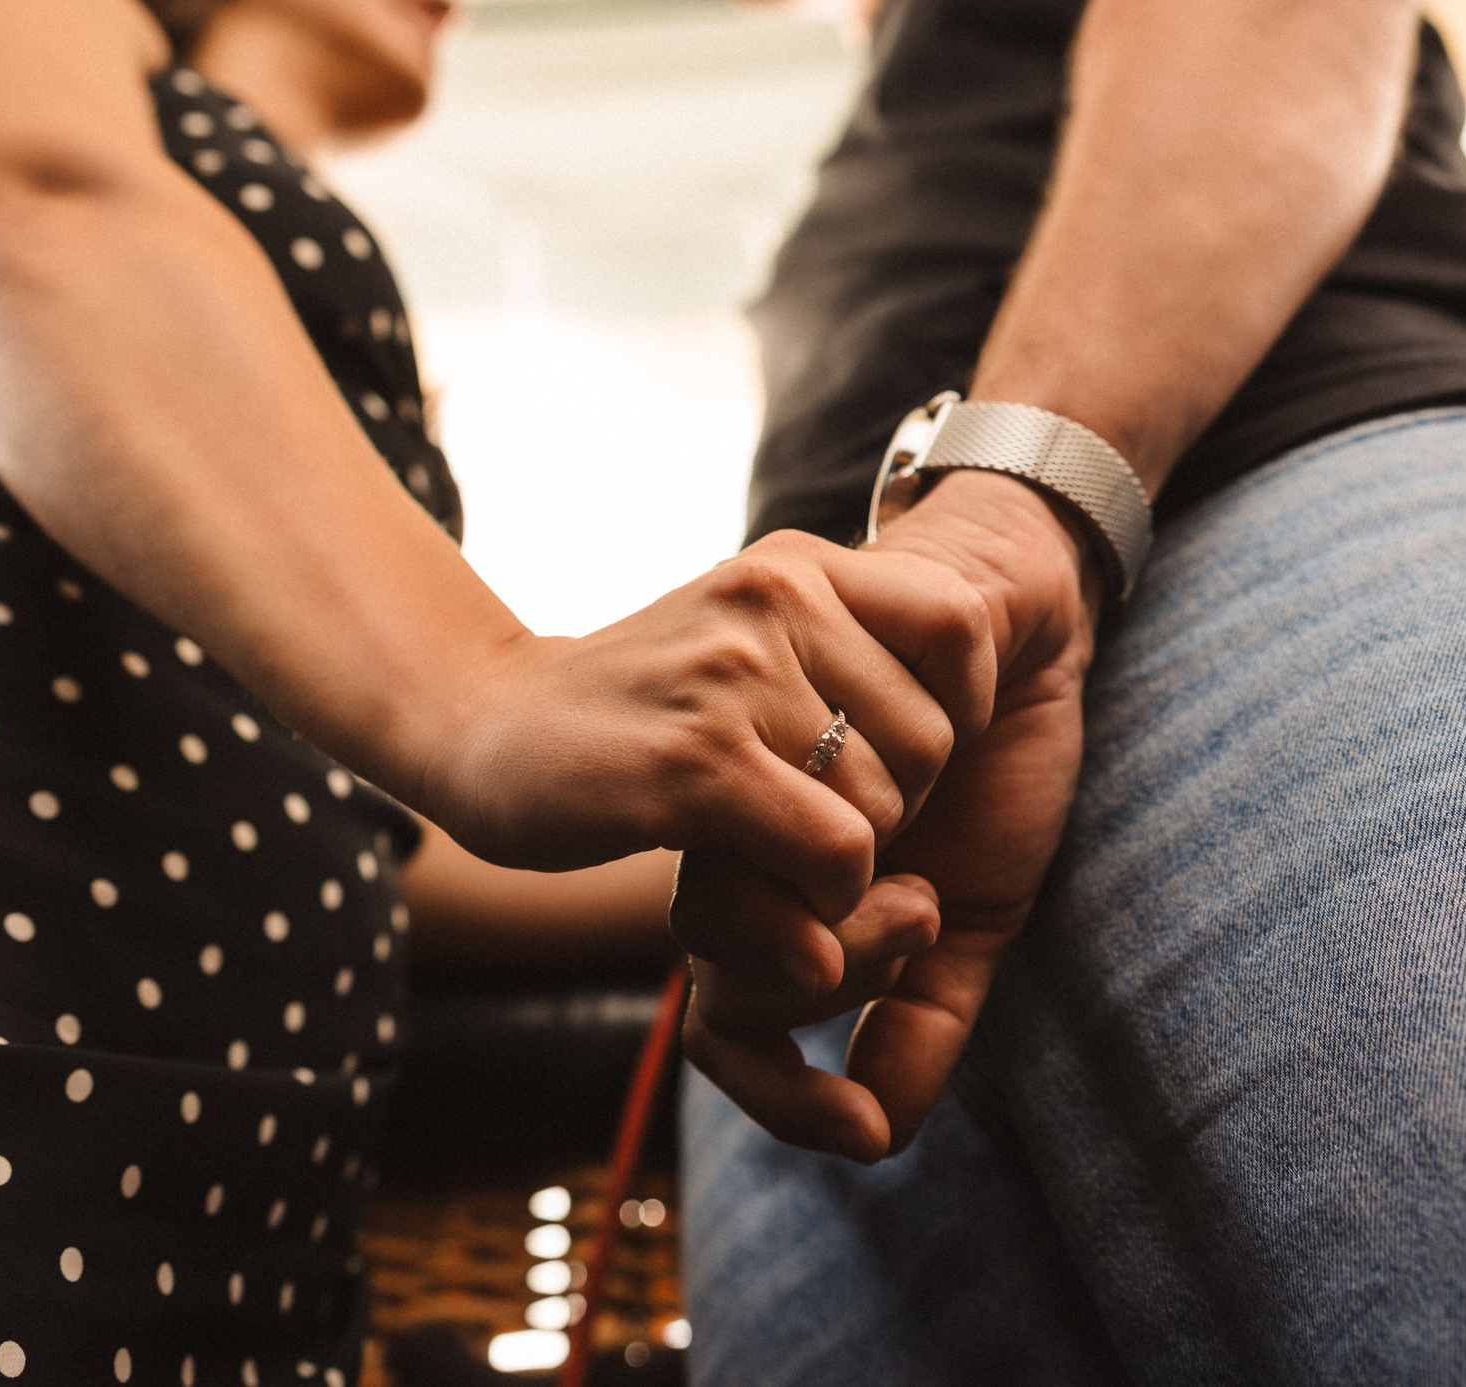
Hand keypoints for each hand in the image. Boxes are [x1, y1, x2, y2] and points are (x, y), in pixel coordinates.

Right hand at [416, 530, 994, 987]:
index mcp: (794, 564)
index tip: (901, 758)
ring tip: (772, 852)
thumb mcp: (741, 634)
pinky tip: (767, 892)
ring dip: (845, 864)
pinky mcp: (697, 763)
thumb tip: (982, 676)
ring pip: (887, 807)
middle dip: (893, 809)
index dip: (958, 709)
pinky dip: (820, 901)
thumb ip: (839, 644)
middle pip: (932, 741)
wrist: (483, 727)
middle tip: (812, 823)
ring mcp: (733, 677)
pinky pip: (836, 852)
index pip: (958, 623)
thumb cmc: (631, 702)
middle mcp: (772, 599)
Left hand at [676, 471, 1098, 1160]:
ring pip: (828, 827)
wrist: (1011, 614)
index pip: (718, 1010)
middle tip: (918, 898)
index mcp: (752, 871)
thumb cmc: (983, 778)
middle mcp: (731, 795)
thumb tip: (875, 1135)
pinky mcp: (813, 590)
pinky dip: (959, 711)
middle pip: (747, 934)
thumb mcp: (962, 920)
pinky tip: (961, 693)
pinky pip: (902, 713)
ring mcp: (755, 685)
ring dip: (921, 810)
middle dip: (859, 946)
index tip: (856, 1122)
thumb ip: (919, 1021)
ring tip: (940, 767)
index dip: (776, 1087)